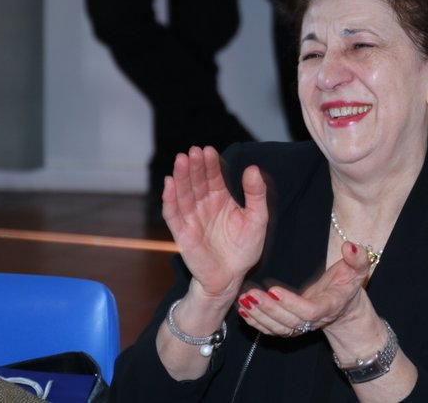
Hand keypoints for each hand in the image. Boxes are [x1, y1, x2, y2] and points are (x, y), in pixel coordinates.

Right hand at [163, 146, 267, 300]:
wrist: (232, 277)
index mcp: (221, 198)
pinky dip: (170, 199)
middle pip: (196, 181)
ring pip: (183, 193)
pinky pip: (173, 213)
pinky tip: (169, 183)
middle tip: (194, 151)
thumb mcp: (257, 218)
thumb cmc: (244, 248)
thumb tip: (253, 169)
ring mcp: (191, 217)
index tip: (209, 150)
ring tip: (181, 160)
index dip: (211, 164)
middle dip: (195, 166)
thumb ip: (256, 194)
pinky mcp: (182, 232)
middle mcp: (204, 204)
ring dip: (181, 176)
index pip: (213, 176)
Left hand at [235, 241, 371, 335]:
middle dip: (269, 310)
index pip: (310, 311)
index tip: (273, 289)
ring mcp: (302, 327)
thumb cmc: (349, 282)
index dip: (291, 303)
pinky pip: (272, 330)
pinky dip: (256, 323)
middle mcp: (315, 321)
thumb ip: (358, 258)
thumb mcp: (358, 268)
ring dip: (259, 317)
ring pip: (279, 329)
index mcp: (330, 306)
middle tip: (250, 294)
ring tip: (243, 300)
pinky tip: (242, 310)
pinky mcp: (291, 327)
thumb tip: (350, 247)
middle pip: (290, 322)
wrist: (346, 304)